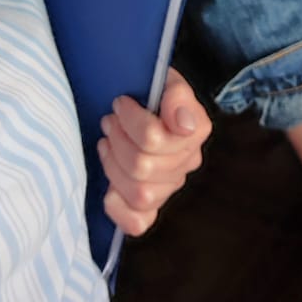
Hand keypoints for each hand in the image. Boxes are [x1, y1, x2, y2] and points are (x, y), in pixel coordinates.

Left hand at [97, 69, 211, 236]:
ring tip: (106, 142)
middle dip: (117, 140)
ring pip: (139, 193)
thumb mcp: (165, 79)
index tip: (121, 103)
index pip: (154, 139)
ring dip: (113, 166)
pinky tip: (110, 189)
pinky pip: (139, 223)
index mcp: (195, 130)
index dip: (130, 122)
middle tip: (109, 121)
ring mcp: (170, 186)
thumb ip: (177, 95)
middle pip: (142, 167)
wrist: (144, 101)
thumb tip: (183, 124)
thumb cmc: (151, 90)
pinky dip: (120, 210)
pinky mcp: (152, 205)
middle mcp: (187, 162)